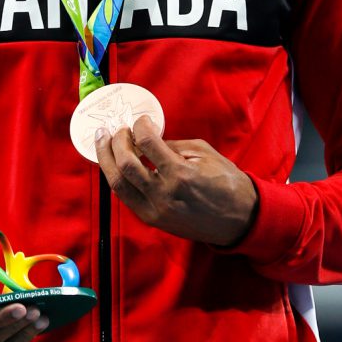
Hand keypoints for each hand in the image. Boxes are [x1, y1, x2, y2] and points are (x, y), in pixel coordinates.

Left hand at [95, 115, 258, 246]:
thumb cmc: (226, 182)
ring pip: (118, 184)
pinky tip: (115, 164)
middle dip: (116, 142)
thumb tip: (147, 139)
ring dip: (107, 160)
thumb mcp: (204, 154)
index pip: (147, 143)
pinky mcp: (152, 219)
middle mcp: (163, 193)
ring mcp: (155, 210)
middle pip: (125, 164)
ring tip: (103, 142)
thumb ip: (173, 146)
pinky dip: (118, 178)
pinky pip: (125, 197)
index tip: (141, 121)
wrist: (238, 219)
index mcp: (180, 174)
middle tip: (117, 130)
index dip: (140, 126)